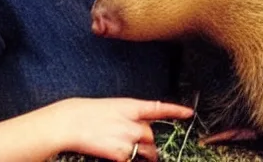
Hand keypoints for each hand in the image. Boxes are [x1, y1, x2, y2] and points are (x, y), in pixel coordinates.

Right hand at [50, 97, 193, 160]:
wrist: (72, 122)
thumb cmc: (89, 112)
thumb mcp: (114, 107)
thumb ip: (130, 116)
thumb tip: (139, 126)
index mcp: (132, 106)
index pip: (160, 108)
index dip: (176, 111)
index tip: (189, 114)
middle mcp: (135, 123)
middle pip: (151, 135)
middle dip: (145, 141)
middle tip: (131, 141)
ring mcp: (129, 139)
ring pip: (146, 150)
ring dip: (142, 154)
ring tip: (127, 150)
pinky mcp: (121, 155)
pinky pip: (132, 160)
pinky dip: (129, 159)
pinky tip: (115, 154)